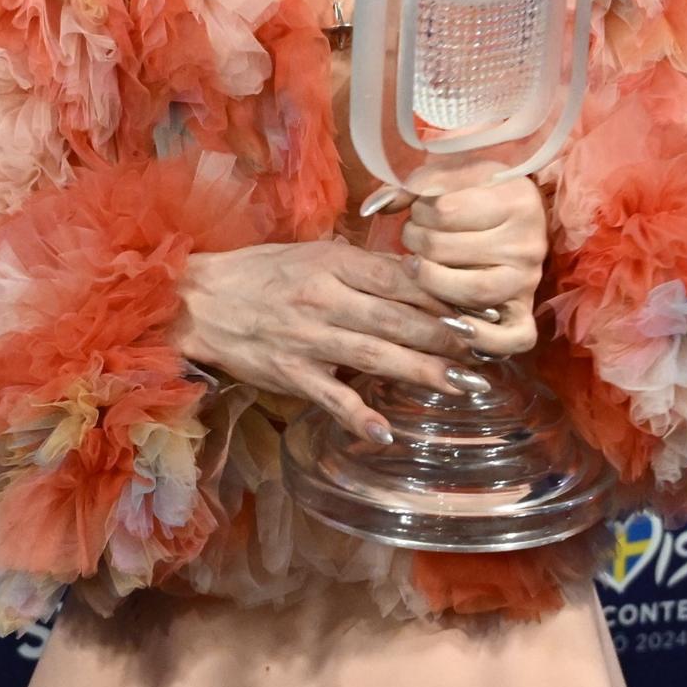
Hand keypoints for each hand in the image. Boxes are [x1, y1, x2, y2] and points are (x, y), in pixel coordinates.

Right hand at [175, 239, 472, 439]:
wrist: (199, 299)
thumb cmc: (262, 273)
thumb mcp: (315, 255)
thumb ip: (364, 267)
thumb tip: (420, 277)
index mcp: (335, 264)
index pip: (401, 280)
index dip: (445, 298)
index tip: (482, 313)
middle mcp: (326, 299)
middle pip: (398, 318)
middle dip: (447, 337)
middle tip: (488, 353)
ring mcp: (307, 338)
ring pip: (374, 355)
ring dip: (421, 372)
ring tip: (461, 386)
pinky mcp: (289, 373)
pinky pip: (328, 396)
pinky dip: (357, 415)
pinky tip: (385, 432)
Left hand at [395, 162, 547, 358]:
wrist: (515, 215)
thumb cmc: (476, 194)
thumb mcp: (451, 177)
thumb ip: (412, 187)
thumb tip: (375, 207)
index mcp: (516, 198)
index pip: (446, 211)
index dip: (419, 212)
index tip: (420, 211)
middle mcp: (528, 241)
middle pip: (450, 251)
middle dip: (417, 243)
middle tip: (415, 240)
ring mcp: (527, 280)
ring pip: (474, 291)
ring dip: (433, 283)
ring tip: (420, 269)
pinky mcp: (525, 312)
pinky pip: (514, 338)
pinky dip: (483, 338)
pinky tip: (452, 324)